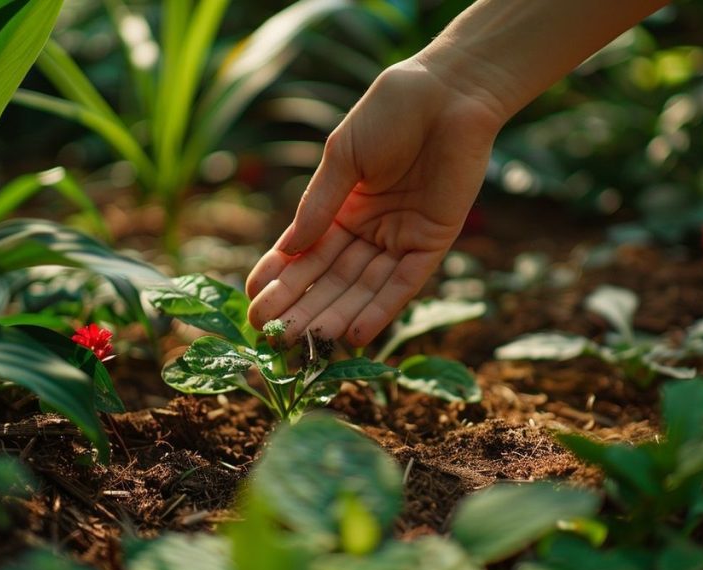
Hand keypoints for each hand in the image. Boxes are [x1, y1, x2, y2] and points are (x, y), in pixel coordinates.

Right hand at [246, 59, 504, 345]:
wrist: (447, 92)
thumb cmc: (392, 111)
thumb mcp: (344, 156)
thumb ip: (320, 205)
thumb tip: (291, 250)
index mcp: (341, 208)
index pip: (305, 253)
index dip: (280, 279)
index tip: (254, 305)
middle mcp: (369, 230)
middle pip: (332, 280)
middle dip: (302, 308)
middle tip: (273, 338)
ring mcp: (400, 239)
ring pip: (364, 289)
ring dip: (337, 317)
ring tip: (309, 344)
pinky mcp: (432, 243)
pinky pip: (404, 284)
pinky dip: (382, 309)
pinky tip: (355, 334)